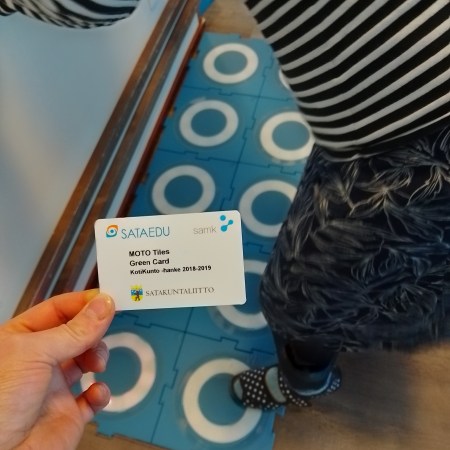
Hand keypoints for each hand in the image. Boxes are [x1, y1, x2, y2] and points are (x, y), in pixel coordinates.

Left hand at [0, 290, 114, 449]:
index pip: (57, 309)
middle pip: (77, 333)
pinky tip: (96, 391)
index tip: (107, 298)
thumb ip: (75, 329)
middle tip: (107, 327)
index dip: (83, 302)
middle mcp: (37, 360)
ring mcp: (53, 386)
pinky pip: (93, 396)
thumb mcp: (36, 353)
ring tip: (97, 363)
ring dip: (98, 356)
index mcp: (21, 340)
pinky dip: (101, 392)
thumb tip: (103, 305)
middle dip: (94, 330)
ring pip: (87, 359)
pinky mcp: (68, 412)